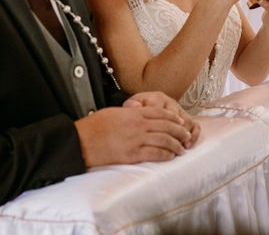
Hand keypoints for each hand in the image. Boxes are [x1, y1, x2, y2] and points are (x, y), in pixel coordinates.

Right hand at [74, 103, 192, 167]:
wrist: (81, 140)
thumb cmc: (93, 126)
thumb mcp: (114, 112)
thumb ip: (130, 113)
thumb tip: (138, 114)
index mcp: (134, 113)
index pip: (160, 113)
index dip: (173, 118)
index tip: (181, 121)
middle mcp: (138, 125)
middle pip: (167, 126)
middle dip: (180, 131)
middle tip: (187, 136)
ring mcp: (136, 139)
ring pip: (164, 140)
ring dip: (176, 144)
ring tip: (182, 149)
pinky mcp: (132, 154)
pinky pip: (155, 153)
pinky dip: (166, 154)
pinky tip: (171, 156)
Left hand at [123, 91, 199, 147]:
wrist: (140, 105)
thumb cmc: (136, 108)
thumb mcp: (131, 105)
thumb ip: (131, 106)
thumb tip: (135, 108)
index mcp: (157, 98)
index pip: (163, 111)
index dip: (162, 126)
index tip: (159, 138)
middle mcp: (170, 102)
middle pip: (178, 118)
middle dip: (177, 133)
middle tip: (173, 146)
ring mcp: (179, 109)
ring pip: (188, 121)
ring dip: (186, 135)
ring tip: (181, 147)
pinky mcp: (185, 117)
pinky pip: (194, 125)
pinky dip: (194, 135)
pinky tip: (188, 145)